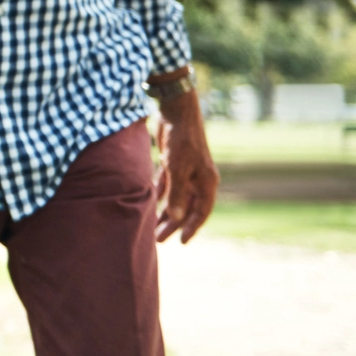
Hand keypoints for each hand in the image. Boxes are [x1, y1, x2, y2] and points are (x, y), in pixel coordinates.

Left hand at [153, 79, 219, 243]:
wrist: (176, 112)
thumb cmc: (181, 140)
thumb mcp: (178, 168)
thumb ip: (177, 193)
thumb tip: (175, 217)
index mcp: (206, 182)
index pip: (201, 212)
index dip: (191, 228)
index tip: (181, 242)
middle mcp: (198, 179)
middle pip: (185, 207)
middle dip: (173, 224)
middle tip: (159, 240)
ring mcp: (186, 171)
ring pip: (174, 197)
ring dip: (164, 212)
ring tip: (152, 227)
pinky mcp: (172, 163)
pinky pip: (166, 185)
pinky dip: (158, 195)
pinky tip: (148, 205)